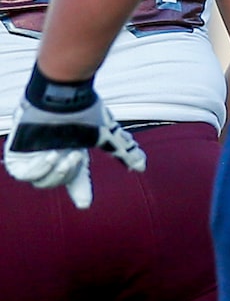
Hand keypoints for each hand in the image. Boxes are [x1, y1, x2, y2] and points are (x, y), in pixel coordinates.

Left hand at [4, 72, 144, 209]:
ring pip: (42, 182)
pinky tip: (49, 155)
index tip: (84, 203)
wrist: (61, 96)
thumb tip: (142, 166)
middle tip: (75, 156)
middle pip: (60, 182)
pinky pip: (23, 175)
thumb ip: (125, 151)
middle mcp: (53, 155)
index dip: (80, 191)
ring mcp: (34, 155)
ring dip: (55, 172)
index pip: (75, 179)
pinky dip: (38, 169)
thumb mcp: (107, 135)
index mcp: (72, 152)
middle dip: (69, 174)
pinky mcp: (17, 154)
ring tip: (61, 154)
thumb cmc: (83, 113)